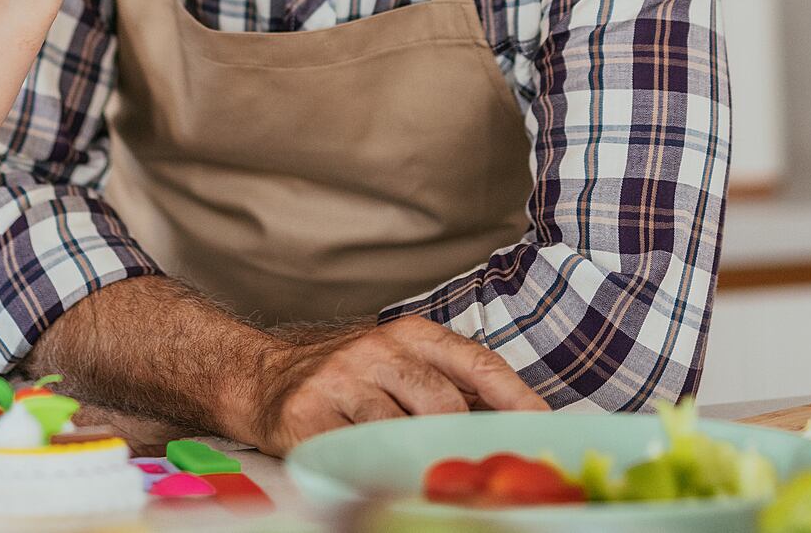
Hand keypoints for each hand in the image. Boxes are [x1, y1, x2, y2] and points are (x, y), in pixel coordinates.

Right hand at [251, 316, 547, 452]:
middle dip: (463, 441)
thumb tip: (520, 420)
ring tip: (431, 477)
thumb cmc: (351, 378)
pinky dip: (377, 469)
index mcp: (412, 334)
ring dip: (418, 459)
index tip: (546, 426)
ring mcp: (342, 379)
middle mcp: (378, 348)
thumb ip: (453, 385)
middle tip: (481, 469)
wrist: (265, 379)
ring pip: (400, 430)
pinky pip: (357, 451)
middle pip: (442, 402)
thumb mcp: (403, 364)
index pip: (477, 363)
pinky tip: (385, 475)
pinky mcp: (310, 414)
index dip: (516, 398)